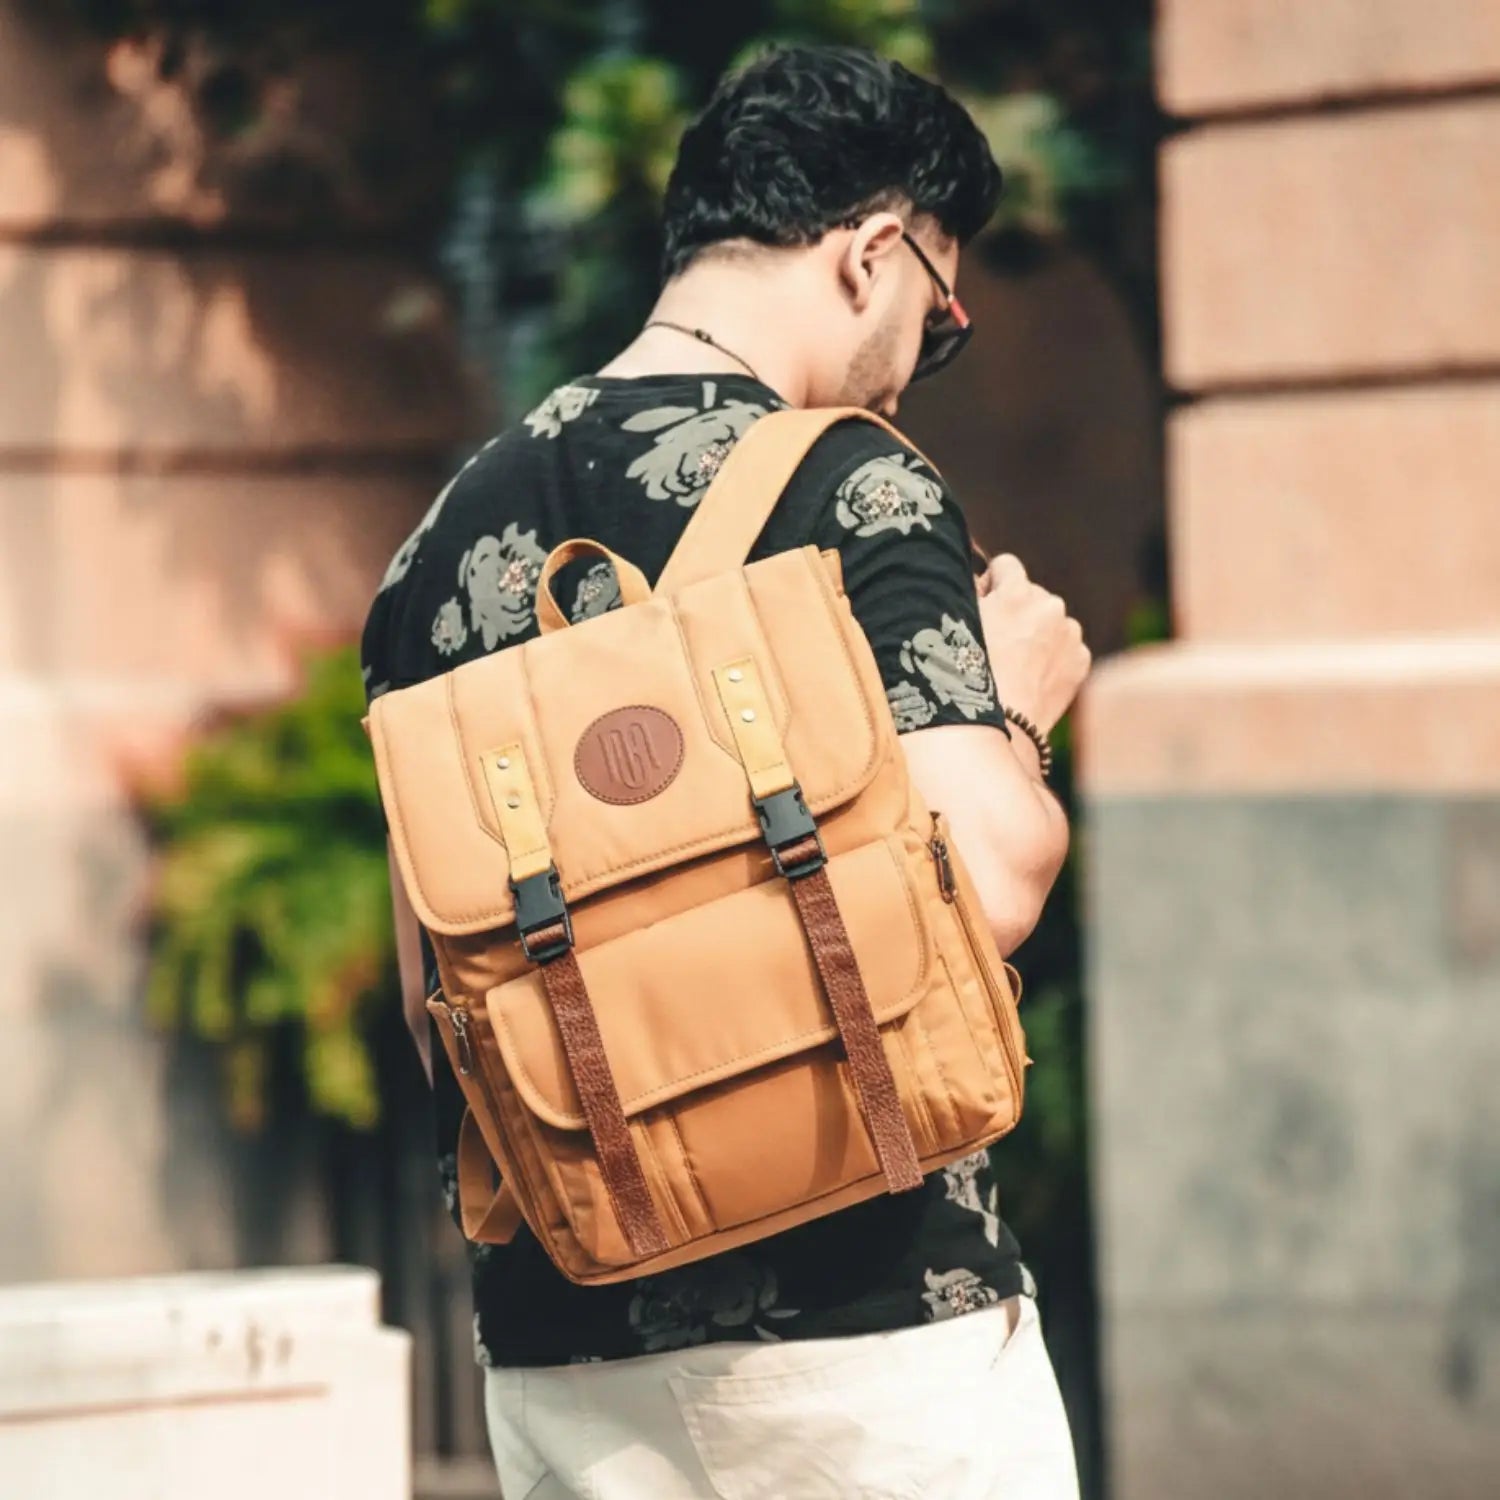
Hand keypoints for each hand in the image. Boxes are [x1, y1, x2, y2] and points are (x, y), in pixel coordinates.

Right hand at [976, 554, 1090, 734]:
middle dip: (1016, 611)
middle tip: (996, 644)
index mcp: (1017, 591)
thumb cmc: (965, 677)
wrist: (1000, 727)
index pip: (1006, 565)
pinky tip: (1031, 678)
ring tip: (1014, 665)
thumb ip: (969, 595)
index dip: (991, 585)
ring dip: (1036, 634)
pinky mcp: (1081, 660)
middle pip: (1031, 595)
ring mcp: (1070, 633)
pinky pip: (1065, 648)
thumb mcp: (955, 627)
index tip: (983, 606)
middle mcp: (1050, 605)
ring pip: (1050, 622)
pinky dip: (1052, 658)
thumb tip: (979, 584)